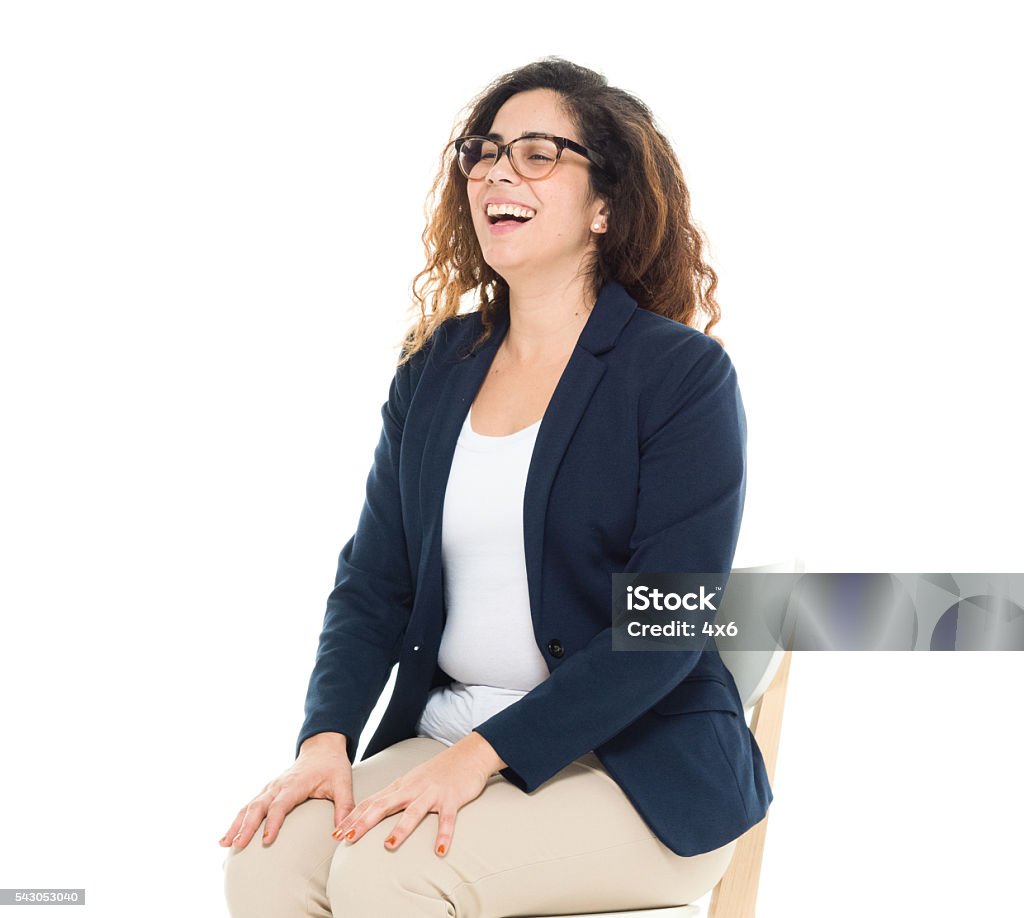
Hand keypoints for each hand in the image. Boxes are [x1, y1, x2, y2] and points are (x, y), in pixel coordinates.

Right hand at [220, 735, 353, 849]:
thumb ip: (345, 806)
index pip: (281, 804)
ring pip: (249, 806)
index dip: (273, 822)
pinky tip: (228, 837)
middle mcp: (279, 785)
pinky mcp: (267, 791)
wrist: (322, 748)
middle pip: (258, 806)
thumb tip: (343, 833)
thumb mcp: (343, 783)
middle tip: (237, 846)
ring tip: (225, 844)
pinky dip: (238, 820)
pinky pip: (249, 806)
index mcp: (296, 783)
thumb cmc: (333, 766)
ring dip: (236, 824)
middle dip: (246, 826)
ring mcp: (271, 787)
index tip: (266, 841)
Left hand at [331, 733, 500, 857]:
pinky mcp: (452, 799)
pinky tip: (440, 850)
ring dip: (401, 828)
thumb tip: (372, 816)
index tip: (335, 835)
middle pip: (384, 805)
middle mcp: (413, 789)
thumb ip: (394, 797)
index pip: (371, 802)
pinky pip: (447, 818)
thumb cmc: (438, 772)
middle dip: (364, 822)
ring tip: (389, 846)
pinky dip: (444, 834)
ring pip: (414, 811)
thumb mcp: (411, 782)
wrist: (469, 754)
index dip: (352, 818)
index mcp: (400, 787)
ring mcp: (432, 793)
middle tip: (347, 839)